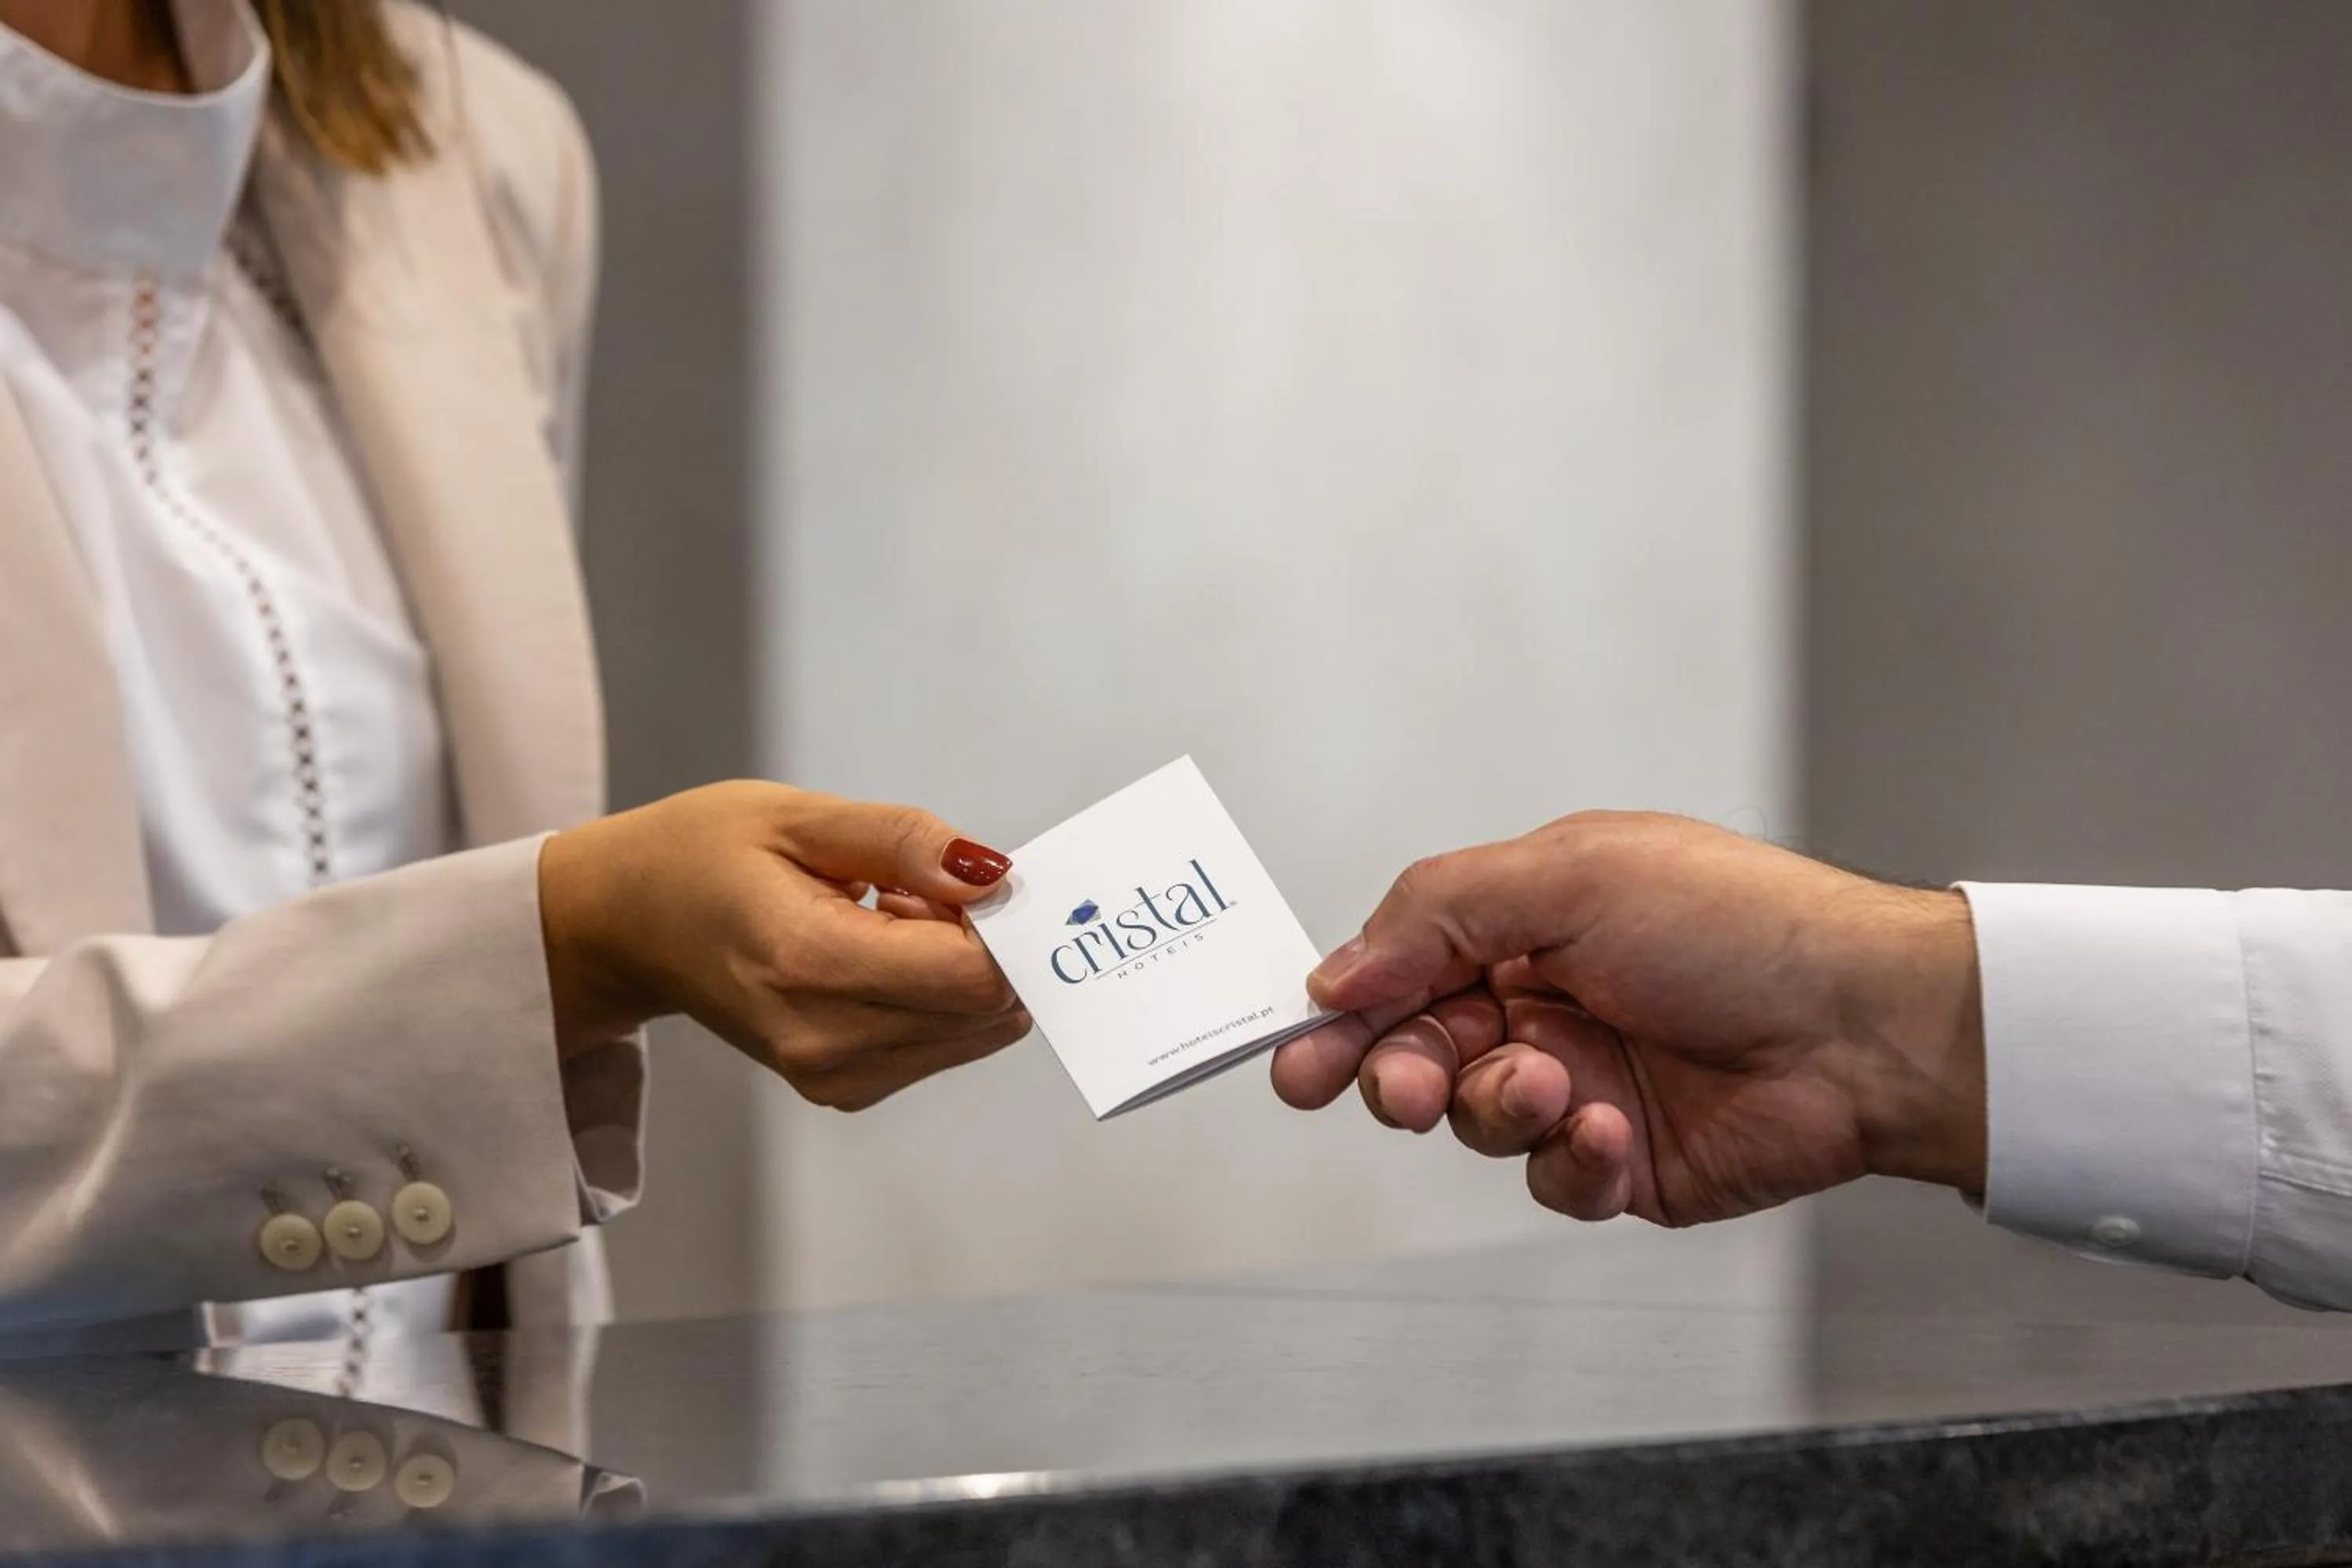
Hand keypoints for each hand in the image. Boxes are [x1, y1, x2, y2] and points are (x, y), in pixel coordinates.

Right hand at [538, 782, 1028, 1109]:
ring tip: (882, 915)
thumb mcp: (799, 817)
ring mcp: (833, 1077)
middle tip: (913, 889)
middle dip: (982, 942)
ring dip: (957, 967)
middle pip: (984, 1009)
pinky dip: (933, 993)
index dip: (1000, 924)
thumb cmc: (700, 856)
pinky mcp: (842, 1089)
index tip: (969, 879)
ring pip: (974, 1029)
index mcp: (809, 964)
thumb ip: (904, 841)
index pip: (973, 977)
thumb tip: (994, 875)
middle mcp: (826, 1041)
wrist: (626, 925)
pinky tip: (874, 950)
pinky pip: (942, 1042)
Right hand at [1270, 812, 1985, 1224]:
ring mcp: (1581, 1085)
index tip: (1297, 1058)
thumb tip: (1335, 972)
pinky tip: (1613, 1131)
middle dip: (1394, 1073)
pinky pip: (1550, 1180)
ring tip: (1553, 1086)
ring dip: (1497, 1107)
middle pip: (1415, 1053)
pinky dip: (1569, 1160)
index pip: (1399, 970)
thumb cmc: (1738, 926)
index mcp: (1524, 924)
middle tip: (1396, 1087)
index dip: (1342, 1015)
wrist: (1865, 1028)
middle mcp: (1543, 1002)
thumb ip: (1435, 914)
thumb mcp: (1569, 876)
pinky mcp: (1622, 1162)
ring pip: (1473, 1121)